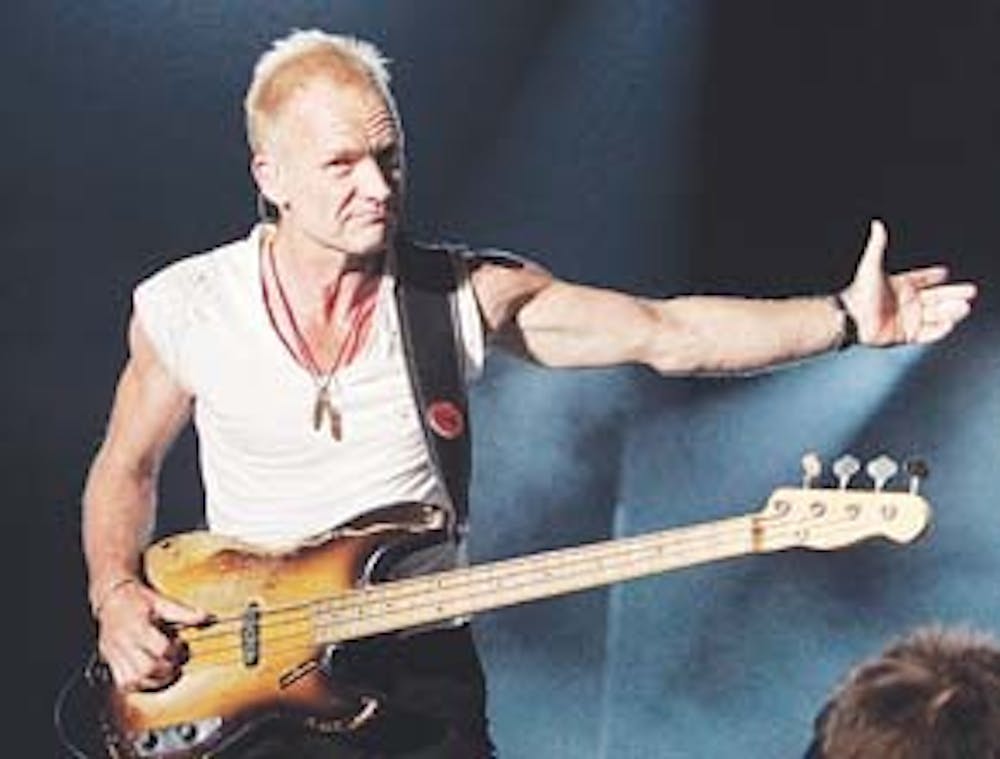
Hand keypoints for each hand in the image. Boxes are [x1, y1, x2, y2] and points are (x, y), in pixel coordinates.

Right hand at [96, 581, 207, 691]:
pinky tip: (150, 676)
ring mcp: (114, 654)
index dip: (176, 652)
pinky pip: (123, 683)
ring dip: (154, 681)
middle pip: (146, 669)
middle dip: (167, 670)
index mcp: (138, 626)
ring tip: (166, 671)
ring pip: (133, 680)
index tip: (181, 645)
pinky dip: (140, 685)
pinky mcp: (110, 661)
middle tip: (176, 663)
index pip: (160, 649)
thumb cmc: (137, 599)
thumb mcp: (161, 601)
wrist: (111, 596)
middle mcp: (123, 642)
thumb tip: (207, 617)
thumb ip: (184, 612)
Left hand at [839, 219, 975, 345]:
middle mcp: (904, 302)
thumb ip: (877, 245)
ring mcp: (906, 319)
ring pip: (935, 314)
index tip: (944, 272)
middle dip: (953, 294)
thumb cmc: (860, 294)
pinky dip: (940, 329)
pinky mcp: (906, 335)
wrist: (852, 319)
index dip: (932, 276)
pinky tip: (950, 323)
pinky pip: (927, 333)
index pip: (921, 279)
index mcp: (899, 286)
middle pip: (935, 297)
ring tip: (964, 307)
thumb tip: (877, 224)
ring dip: (951, 310)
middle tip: (969, 291)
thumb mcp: (871, 266)